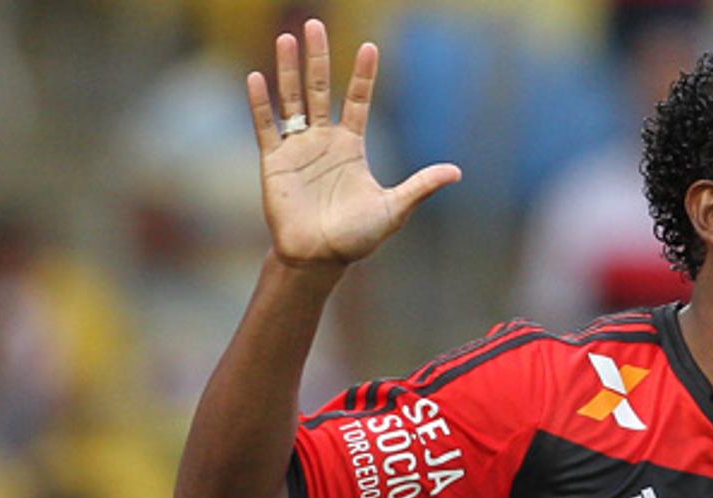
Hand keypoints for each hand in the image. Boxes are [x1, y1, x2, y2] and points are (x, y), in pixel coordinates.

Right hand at [247, 18, 460, 267]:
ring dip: (288, 70)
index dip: (364, 76)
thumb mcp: (394, 208)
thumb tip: (457, 172)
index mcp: (351, 147)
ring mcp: (297, 148)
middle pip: (320, 89)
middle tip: (314, 24)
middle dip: (319, 58)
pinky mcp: (275, 162)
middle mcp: (323, 141)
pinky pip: (266, 126)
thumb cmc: (356, 237)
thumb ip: (420, 186)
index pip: (358, 101)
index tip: (370, 47)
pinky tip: (256, 77)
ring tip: (286, 38)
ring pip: (292, 100)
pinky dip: (260, 103)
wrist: (320, 258)